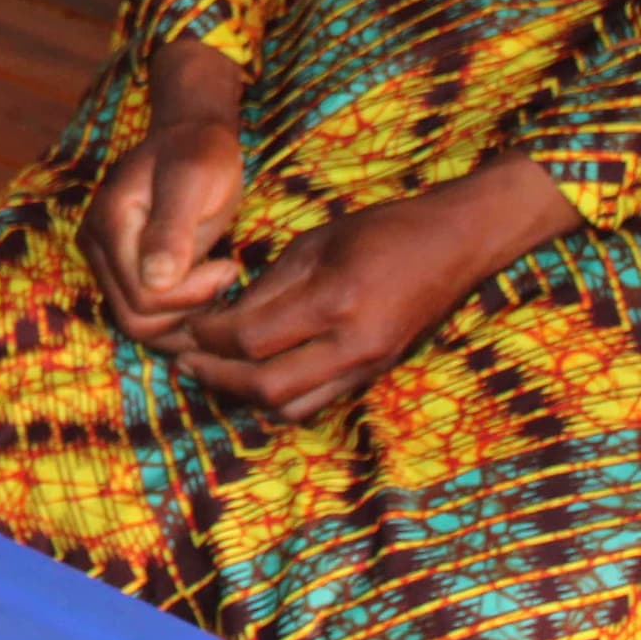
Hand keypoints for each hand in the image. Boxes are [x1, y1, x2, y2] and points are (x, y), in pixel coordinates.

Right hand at [78, 38, 247, 349]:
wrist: (191, 138)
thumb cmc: (198, 153)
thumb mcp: (192, 180)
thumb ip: (172, 229)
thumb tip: (154, 280)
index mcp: (110, 224)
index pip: (143, 297)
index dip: (191, 295)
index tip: (231, 266)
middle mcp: (97, 248)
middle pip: (136, 320)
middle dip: (188, 311)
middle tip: (226, 276)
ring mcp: (106, 262)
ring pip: (139, 325)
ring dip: (185, 318)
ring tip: (218, 283)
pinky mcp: (122, 271)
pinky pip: (146, 316)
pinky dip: (181, 315)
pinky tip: (208, 290)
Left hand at [174, 152, 580, 420]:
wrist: (454, 245)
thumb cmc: (382, 231)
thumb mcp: (316, 241)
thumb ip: (270, 285)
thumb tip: (223, 316)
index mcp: (334, 301)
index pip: (252, 338)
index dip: (210, 337)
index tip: (189, 325)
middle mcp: (352, 344)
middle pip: (266, 387)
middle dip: (218, 377)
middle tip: (187, 360)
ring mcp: (367, 366)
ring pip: (291, 408)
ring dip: (246, 397)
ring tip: (216, 372)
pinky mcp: (374, 375)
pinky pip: (317, 403)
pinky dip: (280, 398)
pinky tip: (257, 375)